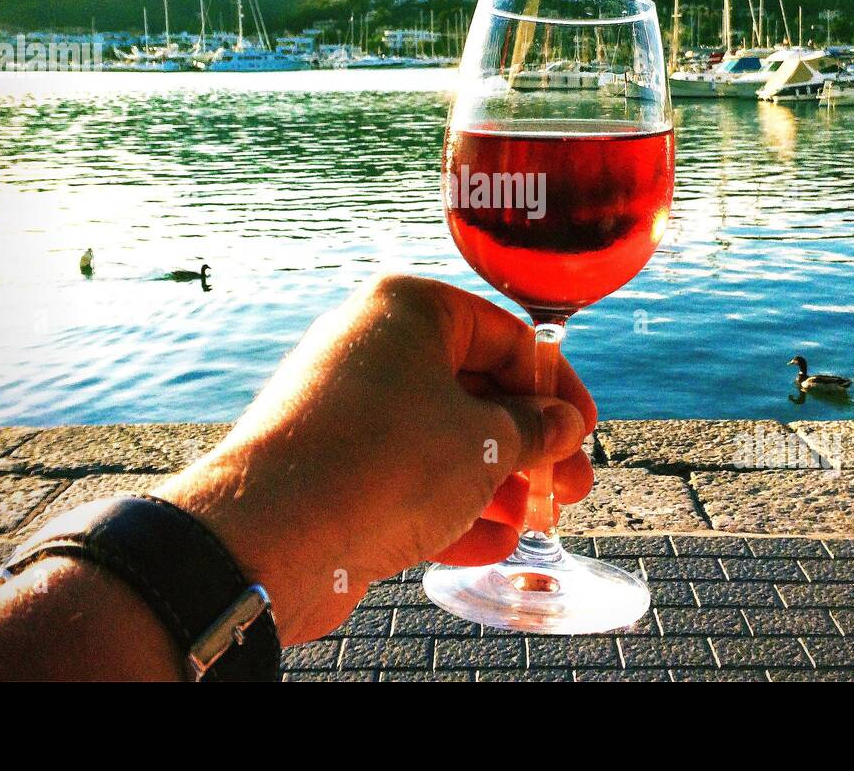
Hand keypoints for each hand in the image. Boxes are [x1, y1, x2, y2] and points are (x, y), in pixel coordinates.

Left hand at [155, 274, 595, 644]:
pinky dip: (451, 506)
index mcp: (408, 311)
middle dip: (529, 443)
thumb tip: (561, 426)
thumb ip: (534, 429)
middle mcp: (373, 349)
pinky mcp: (332, 468)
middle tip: (572, 484)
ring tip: (536, 519)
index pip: (505, 335)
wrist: (271, 536)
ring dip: (496, 481)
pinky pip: (404, 478)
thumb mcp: (484, 440)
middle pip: (474, 389)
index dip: (555, 386)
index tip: (583, 429)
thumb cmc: (383, 463)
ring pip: (440, 439)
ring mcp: (347, 410)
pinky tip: (494, 543)